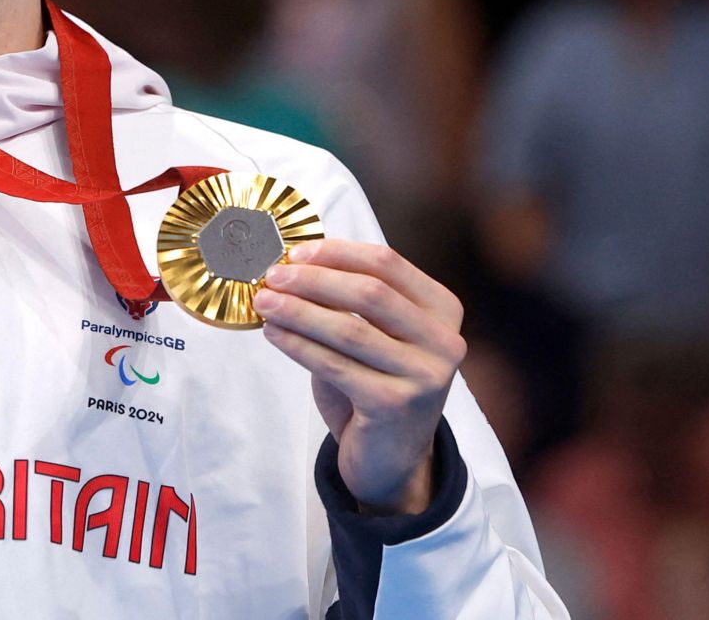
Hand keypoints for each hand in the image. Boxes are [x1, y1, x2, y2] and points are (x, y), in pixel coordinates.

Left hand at [254, 239, 465, 514]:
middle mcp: (444, 341)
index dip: (338, 253)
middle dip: (313, 280)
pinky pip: (334, 365)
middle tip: (272, 276)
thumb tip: (295, 263)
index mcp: (442, 310)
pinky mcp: (394, 405)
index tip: (296, 252)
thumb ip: (351, 299)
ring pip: (350, 329)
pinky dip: (297, 344)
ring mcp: (424, 375)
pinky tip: (273, 333)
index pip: (387, 264)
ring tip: (264, 302)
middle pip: (370, 292)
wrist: (391, 457)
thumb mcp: (376, 335)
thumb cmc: (377, 384)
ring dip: (298, 311)